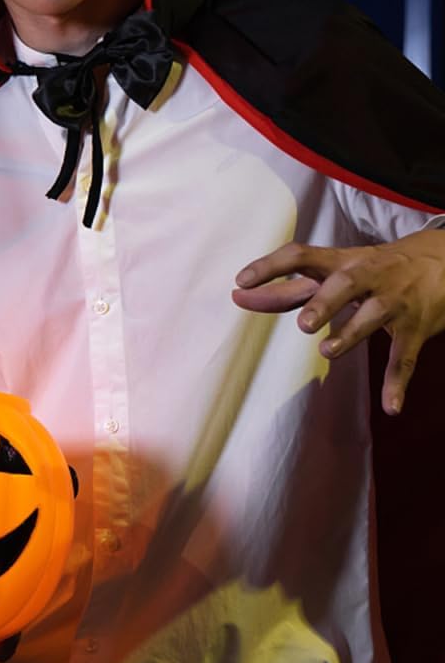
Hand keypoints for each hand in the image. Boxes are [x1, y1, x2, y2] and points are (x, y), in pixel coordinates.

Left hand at [233, 229, 444, 414]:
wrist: (442, 262)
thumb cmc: (370, 269)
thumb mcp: (332, 272)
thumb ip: (285, 289)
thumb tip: (238, 295)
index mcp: (340, 261)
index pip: (300, 255)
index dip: (270, 266)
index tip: (241, 281)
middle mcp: (367, 276)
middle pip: (346, 284)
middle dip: (325, 302)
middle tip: (303, 324)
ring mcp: (394, 301)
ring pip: (375, 316)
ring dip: (352, 334)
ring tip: (327, 351)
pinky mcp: (415, 328)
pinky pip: (405, 357)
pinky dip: (398, 382)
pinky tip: (390, 407)